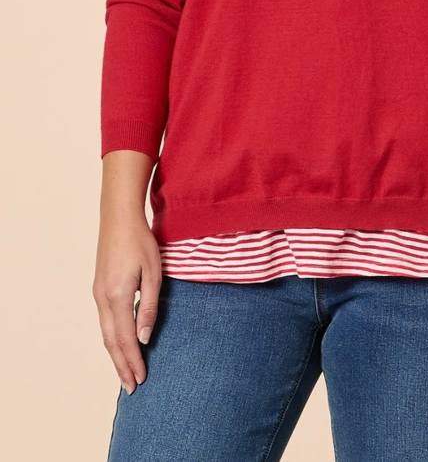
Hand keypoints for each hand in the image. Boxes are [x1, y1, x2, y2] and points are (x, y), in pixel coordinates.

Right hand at [92, 207, 161, 394]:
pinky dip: (111, 338)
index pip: (125, 338)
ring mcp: (98, 293)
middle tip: (131, 387)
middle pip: (110, 341)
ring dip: (115, 354)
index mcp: (117, 296)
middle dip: (121, 365)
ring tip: (125, 372)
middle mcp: (103, 298)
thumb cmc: (140, 241)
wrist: (119, 218)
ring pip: (105, 333)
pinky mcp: (99, 288)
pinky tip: (119, 344)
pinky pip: (104, 321)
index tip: (141, 380)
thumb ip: (148, 306)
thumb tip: (144, 337)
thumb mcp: (153, 272)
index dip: (133, 361)